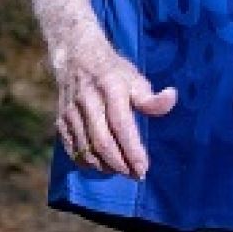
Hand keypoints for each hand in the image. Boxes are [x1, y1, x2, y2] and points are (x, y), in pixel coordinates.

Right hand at [53, 39, 177, 179]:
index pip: (121, 125)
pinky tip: (102, 166)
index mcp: (110, 88)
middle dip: (120, 164)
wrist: (76, 57)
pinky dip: (87, 163)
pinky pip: (72, 150)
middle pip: (102, 141)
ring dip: (105, 166)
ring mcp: (71, 112)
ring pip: (86, 149)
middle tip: (136, 175)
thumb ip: (151, 97)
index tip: (144, 168)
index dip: (132, 150)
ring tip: (122, 171)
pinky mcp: (61, 121)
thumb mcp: (135, 78)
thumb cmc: (113, 72)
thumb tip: (171, 98)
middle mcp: (88, 100)